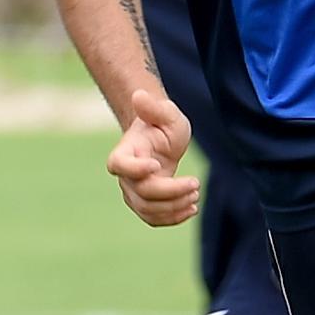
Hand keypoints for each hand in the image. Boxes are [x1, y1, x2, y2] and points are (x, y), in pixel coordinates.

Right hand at [106, 86, 198, 226]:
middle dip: (170, 191)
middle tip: (195, 183)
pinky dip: (172, 218)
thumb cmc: (162, 124)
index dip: (135, 170)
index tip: (157, 166)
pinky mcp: (145, 204)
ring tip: (195, 194)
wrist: (161, 140)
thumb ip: (153, 108)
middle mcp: (125, 176)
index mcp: (124, 151)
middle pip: (141, 192)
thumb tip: (139, 95)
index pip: (119, 165)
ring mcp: (133, 192)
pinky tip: (191, 208)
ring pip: (148, 210)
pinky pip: (153, 219)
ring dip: (174, 206)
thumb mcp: (165, 113)